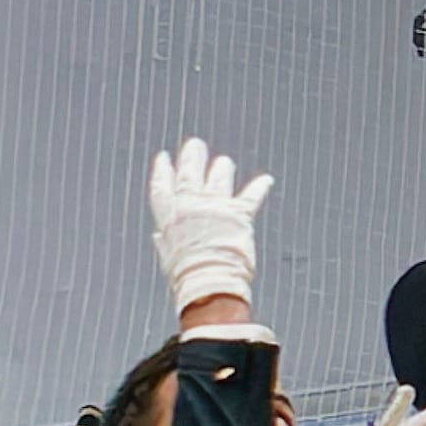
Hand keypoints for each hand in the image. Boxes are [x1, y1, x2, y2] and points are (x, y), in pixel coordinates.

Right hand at [145, 136, 270, 315]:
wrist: (209, 281)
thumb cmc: (186, 275)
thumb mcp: (168, 256)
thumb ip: (164, 241)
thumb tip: (158, 236)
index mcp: (169, 215)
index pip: (162, 186)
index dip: (163, 171)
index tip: (164, 157)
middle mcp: (190, 205)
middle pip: (190, 174)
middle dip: (192, 157)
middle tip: (195, 144)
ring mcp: (215, 207)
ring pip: (219, 178)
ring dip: (221, 169)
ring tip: (224, 162)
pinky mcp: (239, 214)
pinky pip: (251, 196)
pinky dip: (260, 187)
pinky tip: (267, 180)